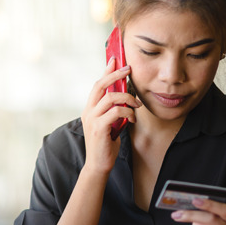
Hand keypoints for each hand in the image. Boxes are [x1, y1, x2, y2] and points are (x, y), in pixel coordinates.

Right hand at [80, 58, 139, 173]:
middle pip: (100, 85)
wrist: (99, 164)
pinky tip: (133, 118)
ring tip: (137, 104)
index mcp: (90, 108)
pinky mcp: (98, 128)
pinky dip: (127, 112)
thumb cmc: (106, 144)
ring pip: (110, 97)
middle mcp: (88, 111)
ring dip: (127, 98)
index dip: (106, 71)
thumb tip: (127, 96)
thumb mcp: (110, 123)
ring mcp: (92, 119)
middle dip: (115, 74)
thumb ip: (114, 110)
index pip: (97, 84)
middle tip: (128, 69)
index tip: (116, 59)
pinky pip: (115, 112)